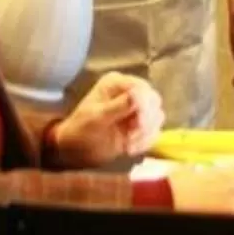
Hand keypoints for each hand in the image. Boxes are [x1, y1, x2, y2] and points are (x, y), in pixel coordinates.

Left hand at [49, 73, 163, 166]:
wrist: (76, 150)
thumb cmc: (80, 130)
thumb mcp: (96, 117)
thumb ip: (118, 106)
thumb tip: (137, 95)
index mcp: (117, 83)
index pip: (142, 88)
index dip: (144, 105)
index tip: (138, 123)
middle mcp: (130, 92)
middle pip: (154, 101)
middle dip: (146, 121)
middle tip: (132, 135)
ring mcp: (137, 109)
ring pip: (157, 116)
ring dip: (146, 133)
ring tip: (128, 144)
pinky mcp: (140, 126)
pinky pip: (154, 131)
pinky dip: (145, 142)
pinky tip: (130, 149)